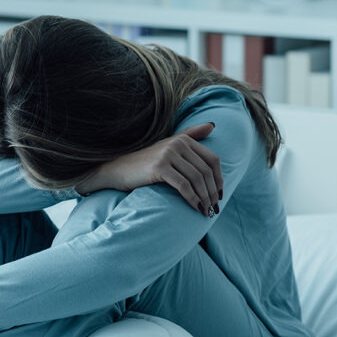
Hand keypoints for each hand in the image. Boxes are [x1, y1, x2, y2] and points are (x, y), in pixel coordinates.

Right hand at [75, 123, 222, 214]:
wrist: (117, 170)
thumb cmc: (144, 163)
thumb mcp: (168, 146)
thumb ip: (190, 134)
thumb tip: (212, 126)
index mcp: (183, 139)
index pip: (212, 160)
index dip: (219, 179)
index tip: (219, 195)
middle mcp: (178, 144)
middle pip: (205, 171)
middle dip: (212, 192)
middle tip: (214, 208)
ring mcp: (168, 155)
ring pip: (196, 179)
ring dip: (204, 198)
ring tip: (206, 211)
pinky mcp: (159, 167)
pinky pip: (183, 186)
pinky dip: (192, 199)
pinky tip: (195, 207)